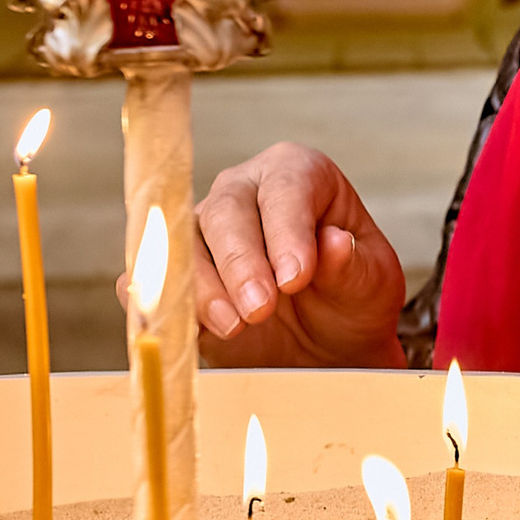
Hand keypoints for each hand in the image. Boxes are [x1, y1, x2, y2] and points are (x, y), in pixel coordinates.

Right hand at [116, 143, 407, 368]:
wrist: (326, 346)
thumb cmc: (352, 297)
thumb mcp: (372, 282)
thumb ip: (353, 264)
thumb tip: (333, 243)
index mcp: (297, 174)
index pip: (286, 188)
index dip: (287, 231)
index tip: (296, 277)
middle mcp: (244, 191)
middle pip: (226, 211)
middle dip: (241, 262)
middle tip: (261, 310)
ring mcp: (204, 232)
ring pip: (184, 244)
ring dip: (204, 288)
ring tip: (235, 327)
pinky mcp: (175, 277)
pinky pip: (148, 279)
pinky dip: (158, 302)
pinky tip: (181, 330)